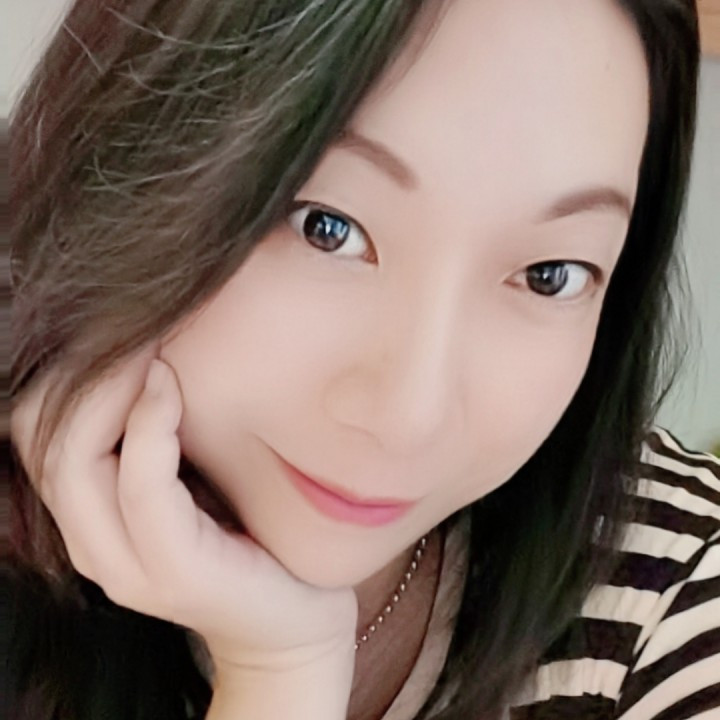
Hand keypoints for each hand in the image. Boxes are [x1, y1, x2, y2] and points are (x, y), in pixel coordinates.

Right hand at [10, 343, 358, 677]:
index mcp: (91, 519)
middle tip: (131, 324)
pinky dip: (150, 425)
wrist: (294, 620)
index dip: (65, 373)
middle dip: (83, 373)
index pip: (37, 433)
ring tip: (151, 345)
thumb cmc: (248, 535)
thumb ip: (162, 437)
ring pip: (77, 458)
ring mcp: (125, 564)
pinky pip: (140, 482)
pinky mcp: (171, 569)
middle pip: (44, 439)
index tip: (114, 324)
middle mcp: (92, 543)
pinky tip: (171, 385)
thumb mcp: (194, 478)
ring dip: (110, 390)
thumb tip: (157, 355)